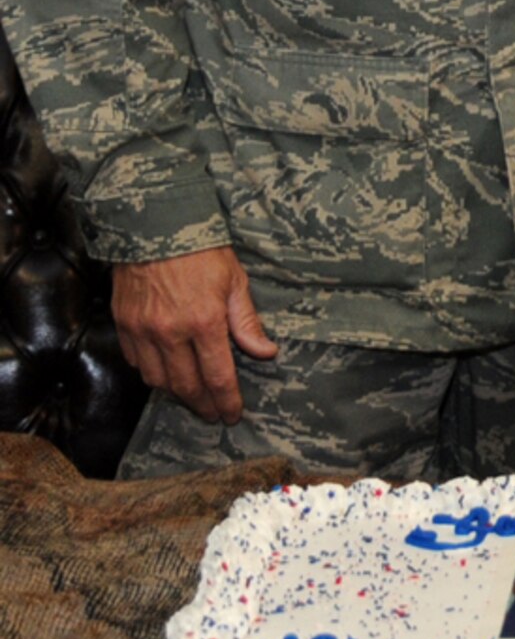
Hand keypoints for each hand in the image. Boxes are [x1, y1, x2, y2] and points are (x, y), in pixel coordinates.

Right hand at [112, 246, 277, 426]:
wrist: (155, 224)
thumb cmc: (201, 249)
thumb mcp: (234, 280)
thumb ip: (246, 322)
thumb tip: (266, 352)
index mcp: (204, 322)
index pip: (218, 377)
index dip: (227, 401)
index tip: (232, 414)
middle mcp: (171, 332)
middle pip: (187, 386)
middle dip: (203, 405)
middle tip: (213, 413)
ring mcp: (143, 330)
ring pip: (158, 381)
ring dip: (177, 394)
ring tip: (192, 396)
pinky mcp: (124, 324)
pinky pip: (137, 363)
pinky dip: (152, 373)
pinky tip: (165, 372)